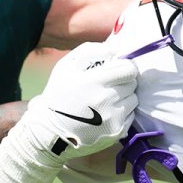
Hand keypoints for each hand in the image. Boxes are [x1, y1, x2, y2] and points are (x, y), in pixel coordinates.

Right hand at [0, 42, 137, 182]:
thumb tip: (114, 49)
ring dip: (124, 98)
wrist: (49, 133)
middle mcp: (106, 100)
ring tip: (105, 102)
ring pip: (133, 100)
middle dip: (123, 82)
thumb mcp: (65, 67)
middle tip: (108, 87)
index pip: (128, 69)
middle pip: (132, 83)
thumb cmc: (58, 96)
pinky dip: (122, 114)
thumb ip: (90, 51)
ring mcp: (113, 118)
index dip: (125, 67)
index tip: (117, 70)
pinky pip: (131, 116)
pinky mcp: (117, 133)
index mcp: (93, 81)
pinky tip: (106, 115)